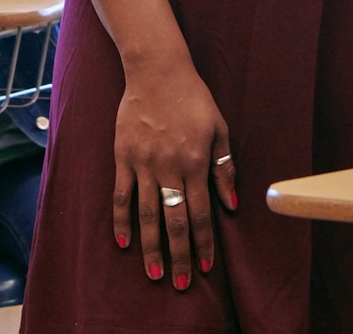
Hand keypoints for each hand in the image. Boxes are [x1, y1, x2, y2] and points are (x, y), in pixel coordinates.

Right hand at [113, 57, 238, 288]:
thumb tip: (231, 205)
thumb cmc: (194, 98)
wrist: (157, 70)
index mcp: (195, 162)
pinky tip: (124, 242)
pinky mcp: (123, 157)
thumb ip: (224, 168)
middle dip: (180, 254)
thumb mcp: (219, 129)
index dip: (204, 243)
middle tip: (181, 283)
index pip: (201, 212)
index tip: (205, 267)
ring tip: (155, 272)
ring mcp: (143, 163)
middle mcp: (169, 167)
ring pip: (147, 213)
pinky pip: (121, 194)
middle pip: (174, 220)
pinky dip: (122, 220)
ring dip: (151, 246)